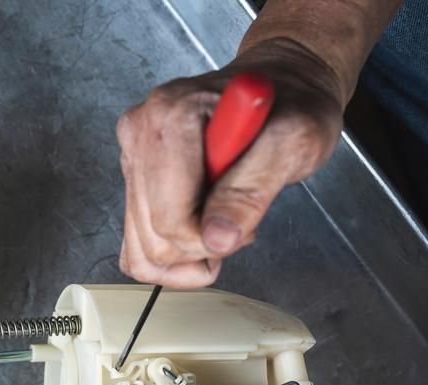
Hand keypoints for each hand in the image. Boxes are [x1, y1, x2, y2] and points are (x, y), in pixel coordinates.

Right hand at [116, 39, 343, 286]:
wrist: (281, 85)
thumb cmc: (292, 105)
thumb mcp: (294, 142)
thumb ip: (252, 190)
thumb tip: (216, 239)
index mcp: (171, 116)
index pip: (170, 218)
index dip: (211, 239)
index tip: (245, 224)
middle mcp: (141, 133)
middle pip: (153, 238)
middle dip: (201, 244)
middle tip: (239, 214)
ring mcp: (133, 156)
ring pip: (141, 248)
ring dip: (188, 252)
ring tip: (224, 217)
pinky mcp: (134, 176)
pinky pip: (135, 245)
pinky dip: (170, 255)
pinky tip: (201, 233)